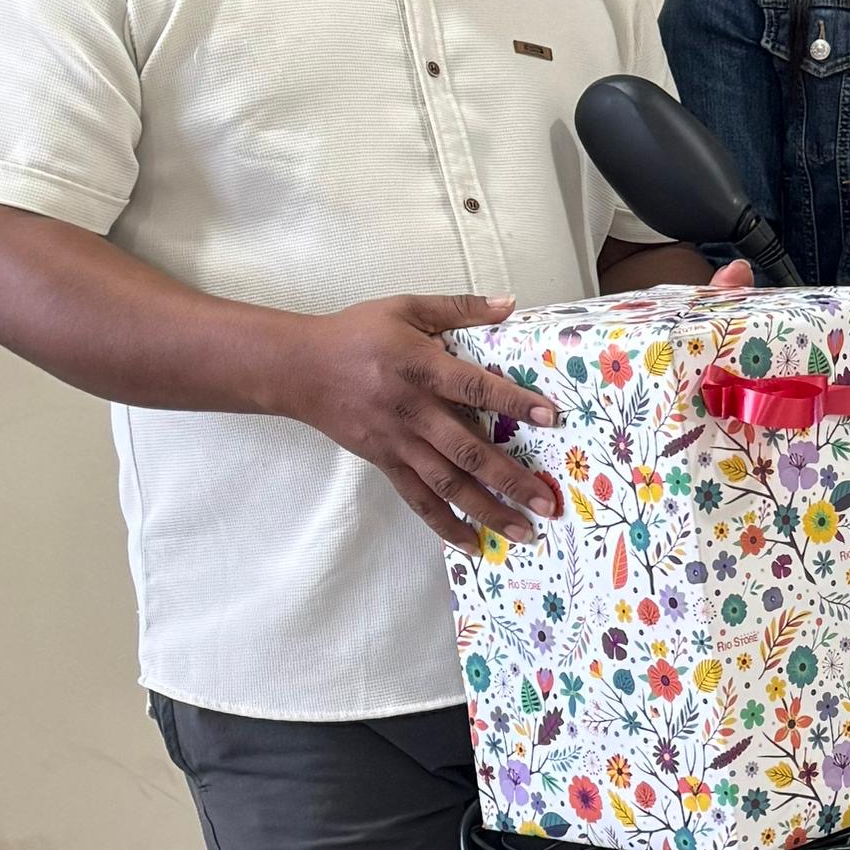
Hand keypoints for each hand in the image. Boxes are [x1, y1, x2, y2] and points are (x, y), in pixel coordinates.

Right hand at [277, 292, 562, 547]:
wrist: (298, 369)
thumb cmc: (356, 334)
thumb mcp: (406, 308)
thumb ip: (459, 308)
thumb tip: (510, 304)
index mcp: (421, 368)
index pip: (474, 387)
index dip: (513, 401)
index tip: (550, 417)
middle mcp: (412, 411)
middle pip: (467, 451)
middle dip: (510, 479)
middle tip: (548, 503)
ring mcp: (398, 443)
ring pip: (447, 484)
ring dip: (487, 511)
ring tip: (524, 533)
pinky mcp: (385, 462)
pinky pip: (418, 499)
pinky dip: (445, 524)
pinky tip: (472, 544)